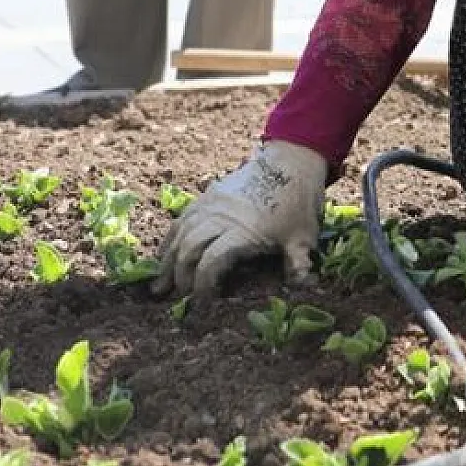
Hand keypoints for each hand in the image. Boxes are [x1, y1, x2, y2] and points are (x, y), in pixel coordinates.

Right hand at [155, 140, 327, 296]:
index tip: (203, 302)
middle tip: (182, 297)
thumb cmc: (297, 203)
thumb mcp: (303, 236)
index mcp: (241, 231)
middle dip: (181, 276)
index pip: (210, 262)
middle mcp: (220, 217)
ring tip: (161, 285)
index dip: (203, 285)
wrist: (291, 163)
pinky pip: (180, 219)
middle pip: (188, 249)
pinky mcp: (207, 196)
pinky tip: (163, 256)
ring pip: (179, 234)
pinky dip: (169, 240)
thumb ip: (298, 264)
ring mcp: (211, 204)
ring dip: (168, 261)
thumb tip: (303, 287)